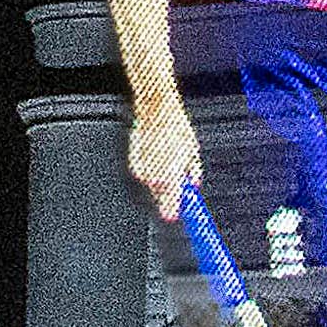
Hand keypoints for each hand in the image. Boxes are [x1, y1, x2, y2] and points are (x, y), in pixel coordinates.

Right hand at [128, 96, 196, 221]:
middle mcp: (155, 176)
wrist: (156, 110)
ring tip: (165, 158)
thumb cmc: (176, 127)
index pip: (171, 204)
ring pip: (151, 184)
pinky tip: (154, 154)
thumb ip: (192, 171)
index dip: (173, 211)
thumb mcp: (193, 150)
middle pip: (161, 196)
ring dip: (159, 178)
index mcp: (172, 176)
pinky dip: (148, 168)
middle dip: (168, 193)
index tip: (174, 217)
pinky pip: (141, 172)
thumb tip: (193, 182)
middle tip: (176, 180)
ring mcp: (142, 169)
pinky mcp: (133, 161)